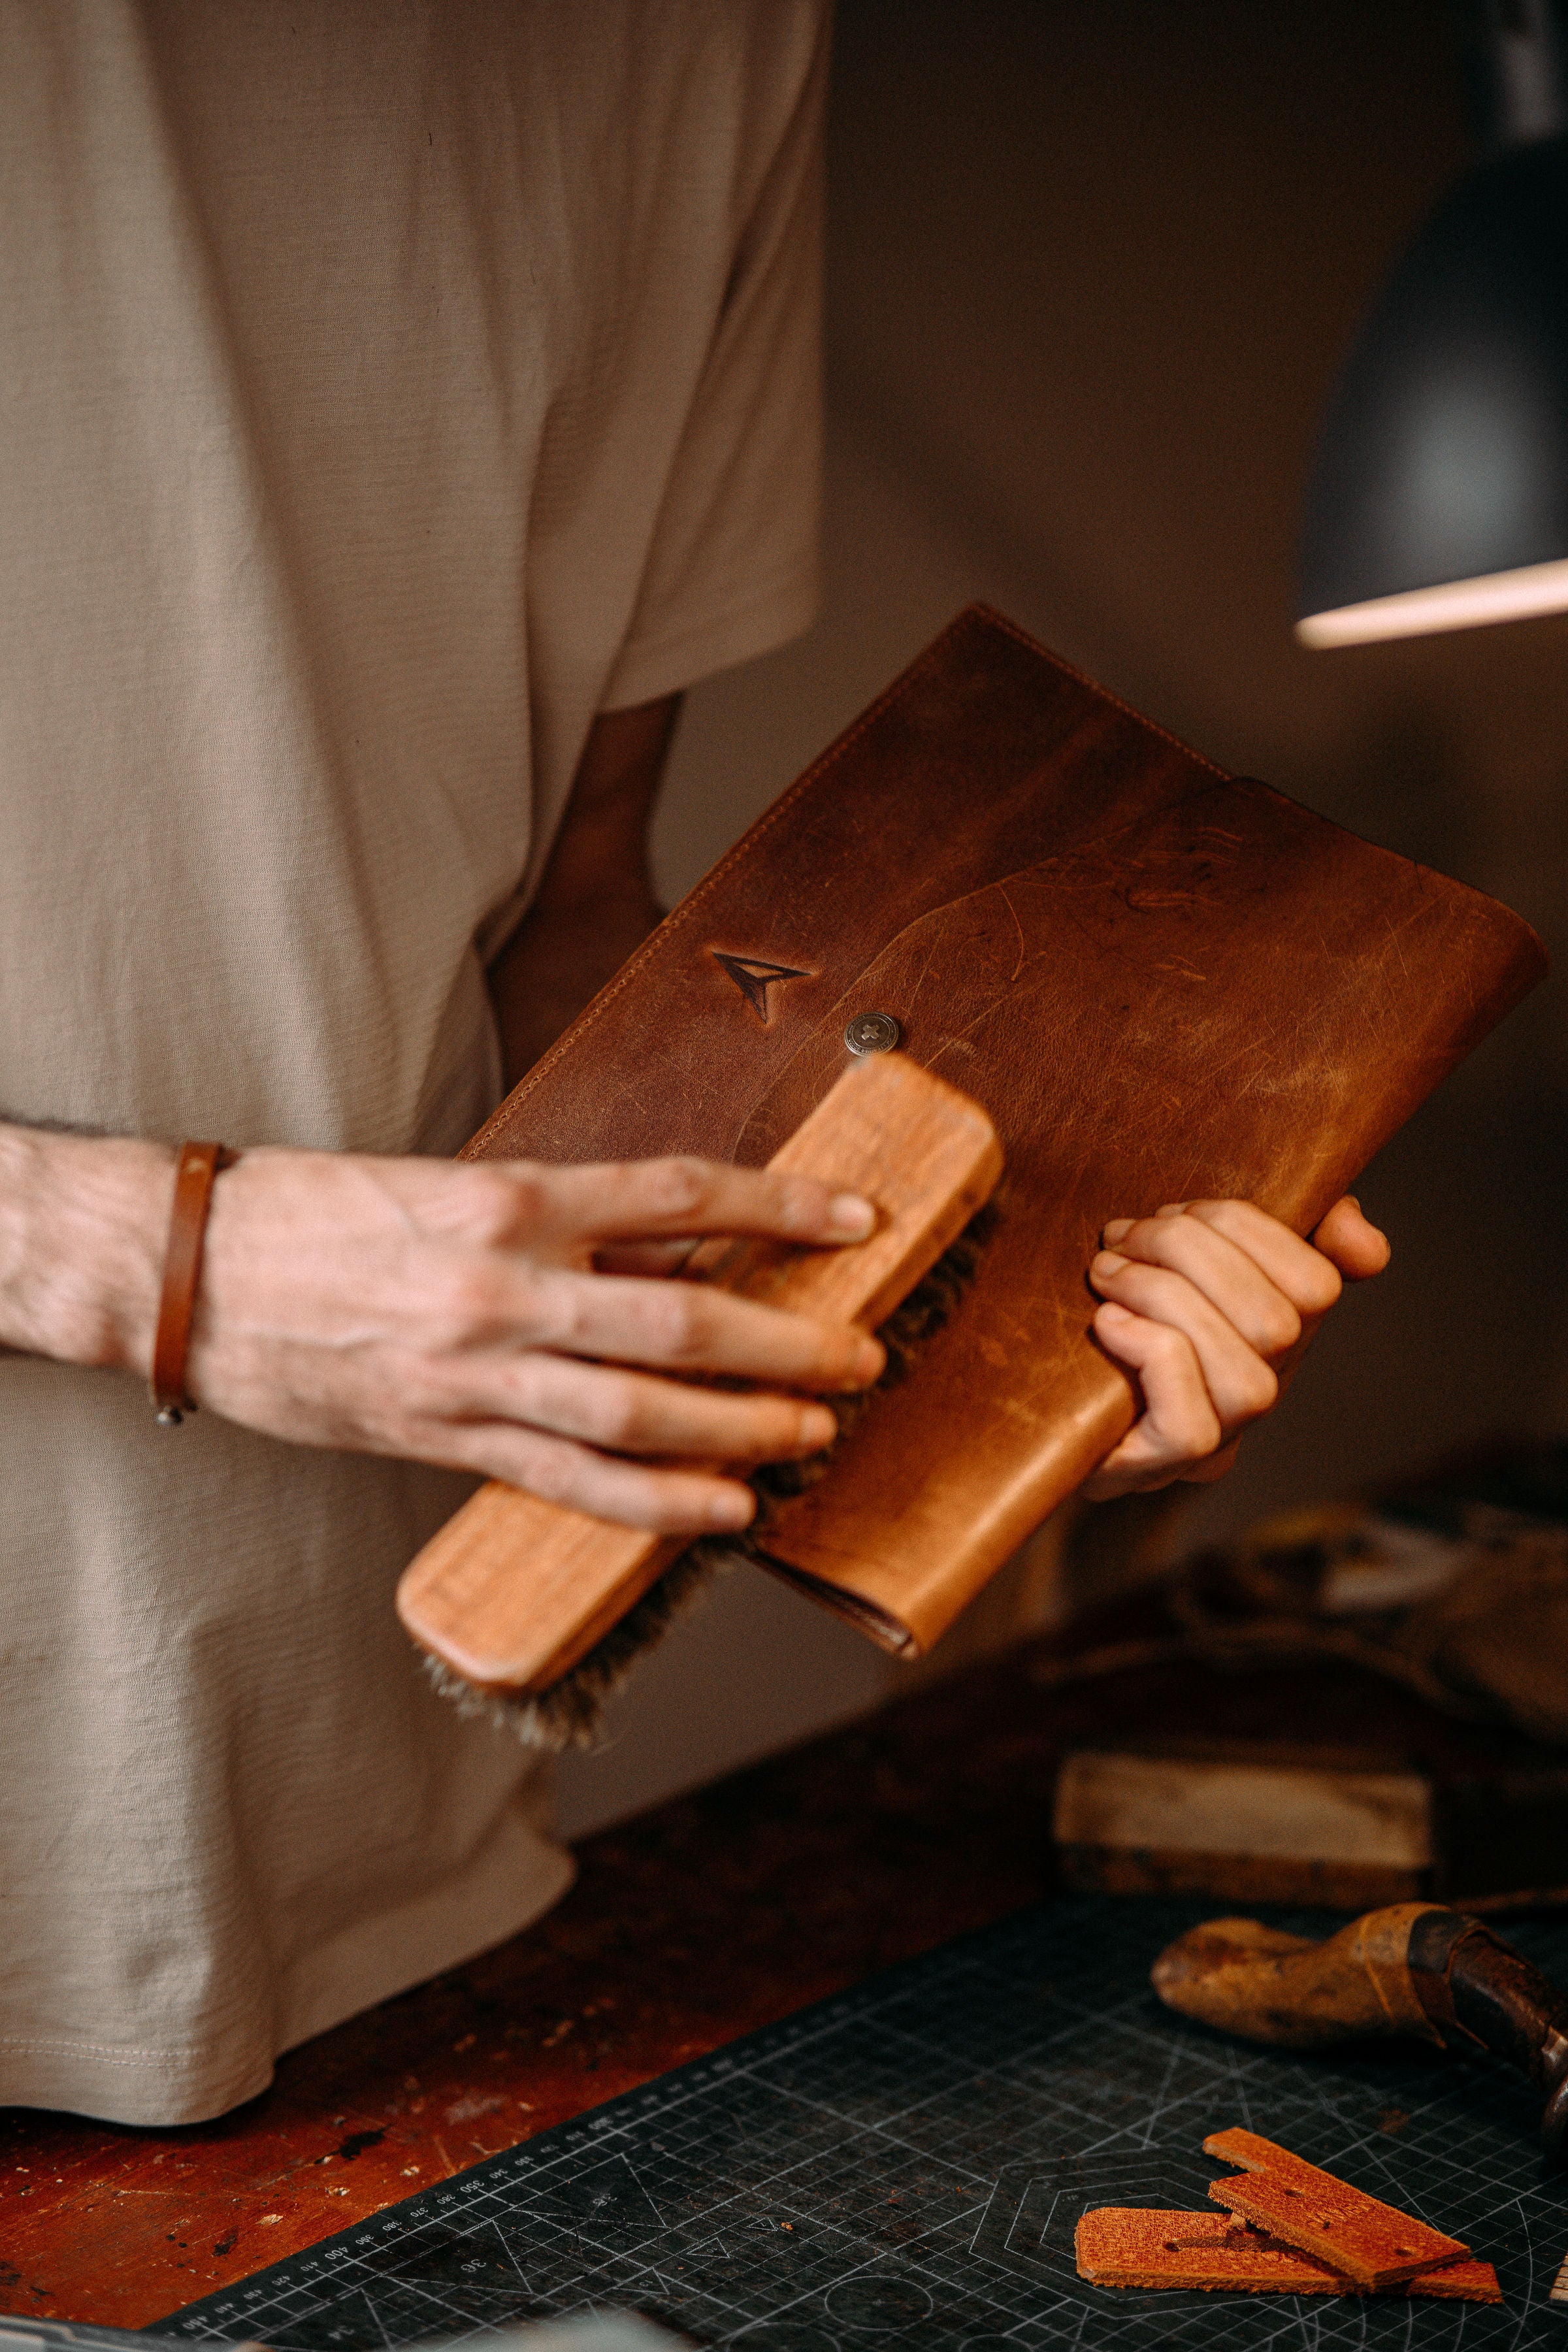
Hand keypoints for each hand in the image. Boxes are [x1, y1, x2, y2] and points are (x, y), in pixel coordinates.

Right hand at [190, 1148, 883, 1530]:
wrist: (184, 1272)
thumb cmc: (314, 1213)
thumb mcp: (446, 1182)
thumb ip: (558, 1217)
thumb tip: (674, 1243)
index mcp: (508, 1195)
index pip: (679, 1193)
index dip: (780, 1205)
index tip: (852, 1217)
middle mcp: (502, 1282)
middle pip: (685, 1314)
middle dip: (790, 1340)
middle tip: (862, 1352)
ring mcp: (475, 1370)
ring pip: (642, 1409)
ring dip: (745, 1424)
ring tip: (816, 1431)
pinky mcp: (442, 1438)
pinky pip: (573, 1481)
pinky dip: (660, 1502)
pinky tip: (726, 1509)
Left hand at [1080, 1195, 1388, 1499]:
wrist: (1029, 1401)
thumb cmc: (1107, 1311)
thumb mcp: (1180, 1255)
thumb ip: (1265, 1230)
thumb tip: (1360, 1239)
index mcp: (1275, 1332)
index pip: (1318, 1284)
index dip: (1252, 1229)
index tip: (1180, 1209)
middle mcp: (1260, 1394)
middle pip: (1277, 1325)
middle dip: (1191, 1252)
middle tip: (1122, 1234)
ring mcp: (1214, 1442)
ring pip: (1245, 1379)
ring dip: (1165, 1299)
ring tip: (1106, 1271)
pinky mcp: (1157, 1469)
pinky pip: (1191, 1425)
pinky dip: (1151, 1356)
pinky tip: (1105, 1323)